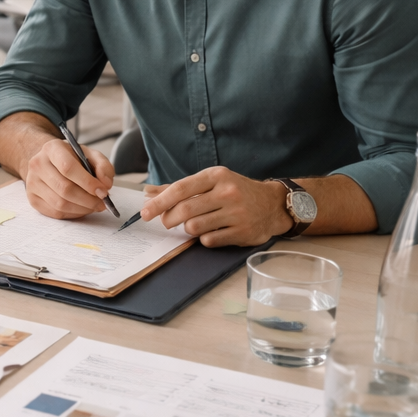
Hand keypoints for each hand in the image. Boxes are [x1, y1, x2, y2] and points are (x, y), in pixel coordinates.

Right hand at [23, 137, 115, 218]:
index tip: (103, 191)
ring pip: (60, 204)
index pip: (68, 168)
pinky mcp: (32, 198)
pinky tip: (81, 208)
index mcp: (52, 149)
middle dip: (88, 200)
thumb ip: (103, 166)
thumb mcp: (90, 155)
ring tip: (93, 205)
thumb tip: (105, 184)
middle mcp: (38, 165)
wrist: (49, 162)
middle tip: (102, 203)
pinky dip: (73, 214)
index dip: (88, 182)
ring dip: (82, 209)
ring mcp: (32, 183)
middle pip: (64, 188)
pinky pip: (55, 213)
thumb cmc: (71, 159)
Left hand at [140, 167, 292, 246]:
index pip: (180, 189)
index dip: (159, 202)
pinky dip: (203, 238)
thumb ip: (179, 188)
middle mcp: (227, 192)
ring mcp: (236, 213)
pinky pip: (209, 240)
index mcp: (216, 176)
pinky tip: (211, 231)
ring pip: (194, 227)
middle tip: (167, 222)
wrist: (272, 204)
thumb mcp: (210, 182)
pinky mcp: (242, 232)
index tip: (145, 212)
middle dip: (169, 219)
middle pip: (184, 210)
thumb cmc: (234, 191)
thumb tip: (148, 192)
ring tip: (193, 224)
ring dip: (187, 229)